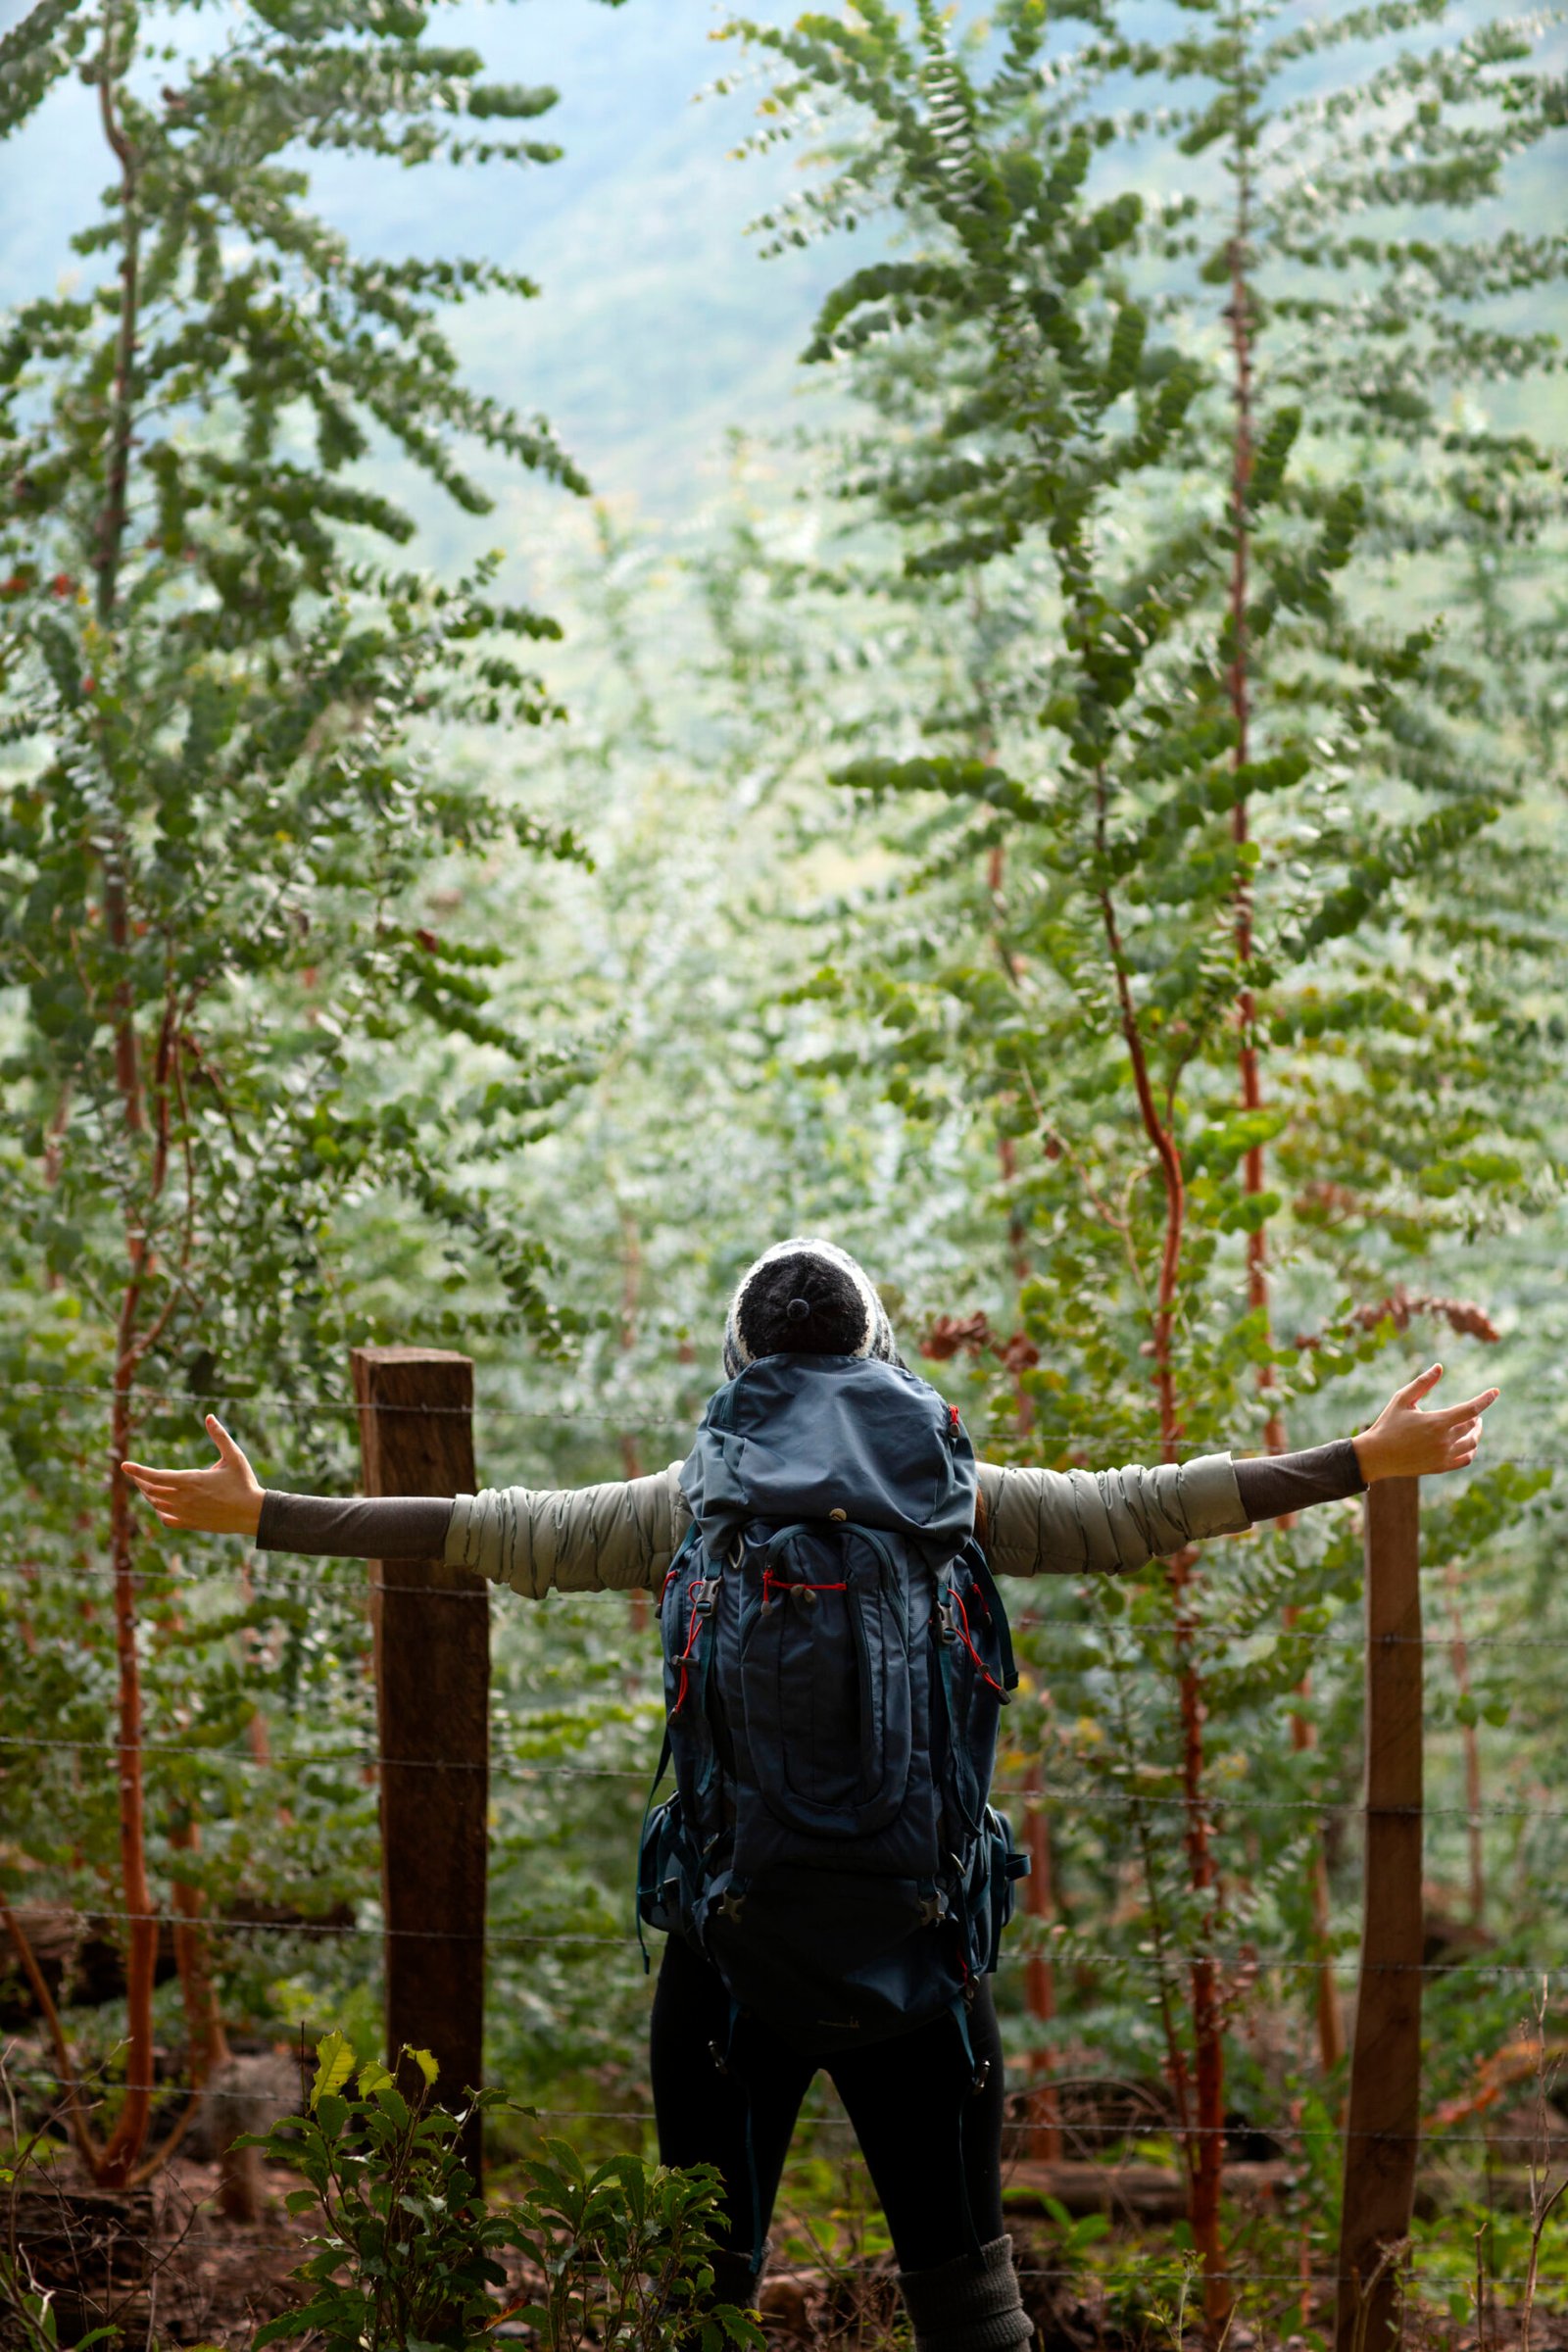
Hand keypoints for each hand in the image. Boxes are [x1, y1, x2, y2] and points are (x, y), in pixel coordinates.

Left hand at [121, 1415, 264, 1537]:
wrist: (252, 1514)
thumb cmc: (244, 1483)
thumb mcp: (234, 1456)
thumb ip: (220, 1436)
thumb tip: (209, 1416)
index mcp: (191, 1480)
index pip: (155, 1476)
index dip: (137, 1470)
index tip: (124, 1465)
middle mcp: (184, 1498)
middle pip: (151, 1490)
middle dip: (141, 1480)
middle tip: (136, 1473)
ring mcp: (186, 1513)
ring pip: (156, 1504)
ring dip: (149, 1494)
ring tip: (147, 1486)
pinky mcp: (190, 1524)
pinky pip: (166, 1519)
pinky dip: (159, 1510)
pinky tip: (161, 1505)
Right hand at [1351, 1364, 1498, 1483]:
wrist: (1376, 1456)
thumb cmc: (1388, 1424)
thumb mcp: (1402, 1399)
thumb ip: (1422, 1383)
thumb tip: (1439, 1367)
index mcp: (1437, 1422)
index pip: (1471, 1409)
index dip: (1485, 1399)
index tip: (1496, 1392)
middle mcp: (1444, 1440)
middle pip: (1472, 1425)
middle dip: (1476, 1416)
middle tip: (1474, 1412)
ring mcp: (1443, 1456)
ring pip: (1472, 1443)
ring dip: (1476, 1432)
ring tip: (1474, 1425)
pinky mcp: (1440, 1467)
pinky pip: (1465, 1459)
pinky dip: (1471, 1450)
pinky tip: (1468, 1443)